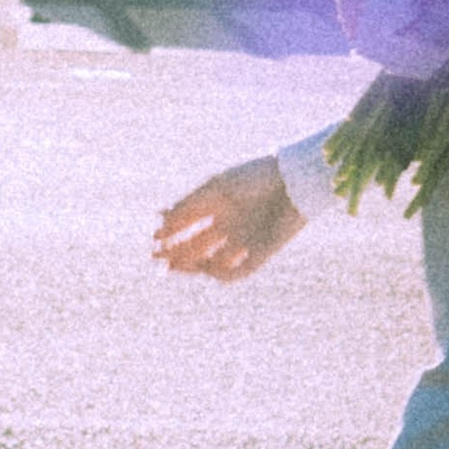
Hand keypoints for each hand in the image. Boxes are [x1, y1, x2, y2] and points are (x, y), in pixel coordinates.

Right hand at [154, 155, 303, 282]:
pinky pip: (236, 272)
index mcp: (218, 205)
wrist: (294, 181)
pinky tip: (205, 265)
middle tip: (155, 259)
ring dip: (191, 266)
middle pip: (196, 246)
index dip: (169, 233)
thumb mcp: (215, 188)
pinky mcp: (260, 254)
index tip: (153, 236)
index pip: (187, 225)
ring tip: (173, 265)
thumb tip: (158, 223)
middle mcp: (229, 225)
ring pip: (211, 262)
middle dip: (174, 253)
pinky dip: (219, 272)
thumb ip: (187, 205)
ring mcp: (244, 241)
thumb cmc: (255, 176)